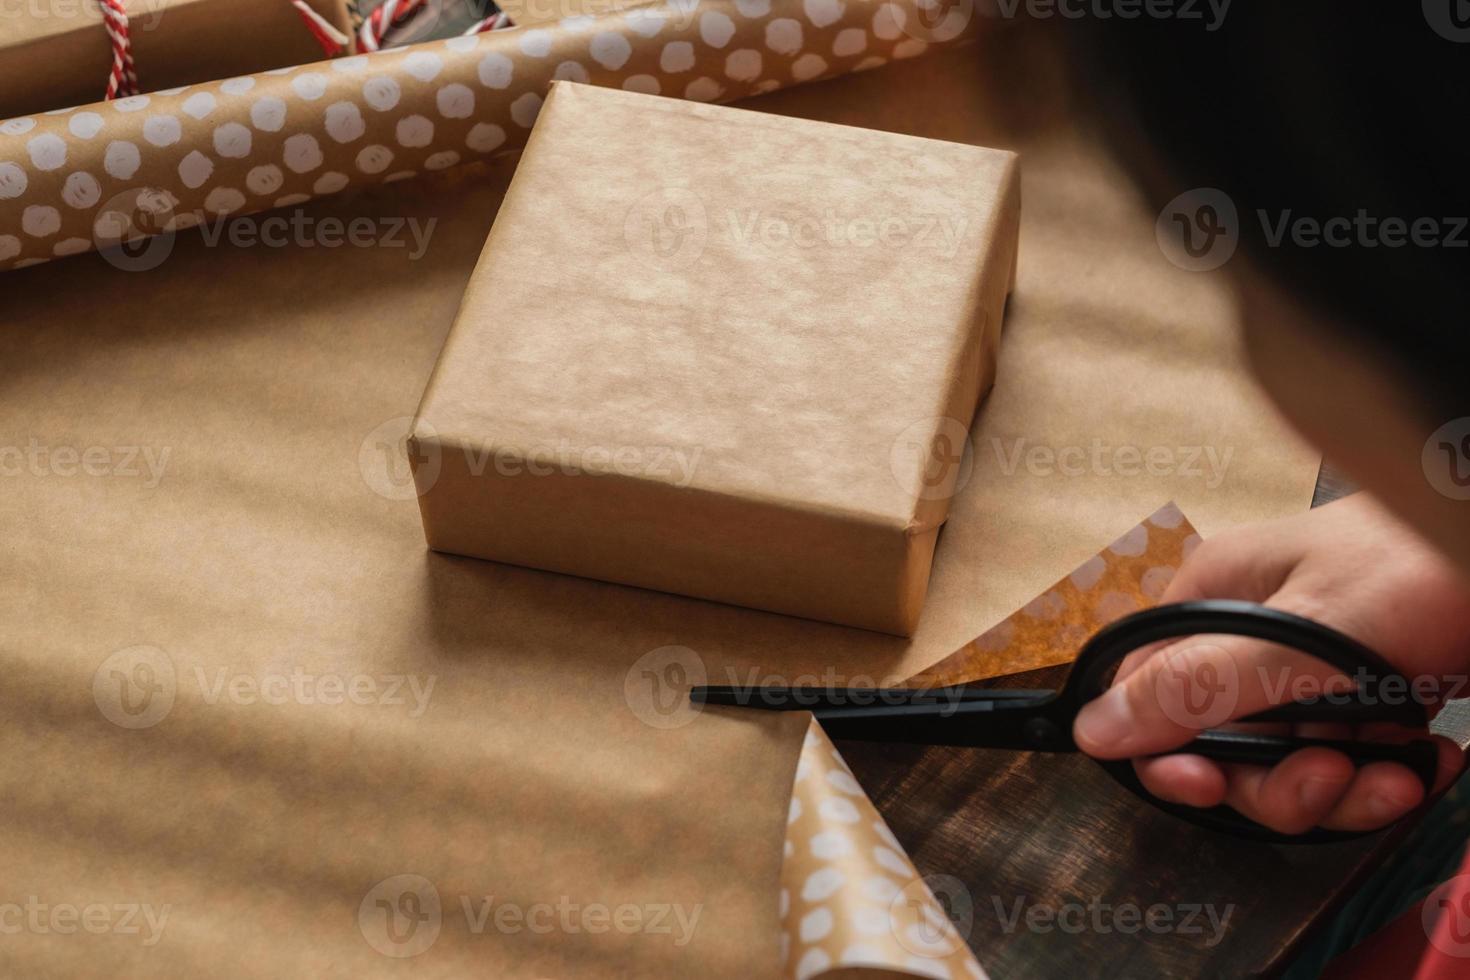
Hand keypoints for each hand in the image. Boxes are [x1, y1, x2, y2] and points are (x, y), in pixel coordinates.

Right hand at [1073, 493, 1468, 833]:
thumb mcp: (1302, 639)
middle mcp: (1252, 633)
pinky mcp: (1366, 690)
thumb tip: (1090, 728)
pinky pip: (1349, 756)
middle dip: (1279, 782)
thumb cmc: (1423, 569)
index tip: (1210, 787)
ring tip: (1402, 774)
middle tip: (1332, 779)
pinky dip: (1389, 770)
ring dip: (1345, 787)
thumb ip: (1196, 688)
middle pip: (1224, 744)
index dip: (1171, 754)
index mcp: (1212, 602)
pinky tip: (1429, 758)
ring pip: (1290, 762)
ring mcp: (1311, 665)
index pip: (1149, 696)